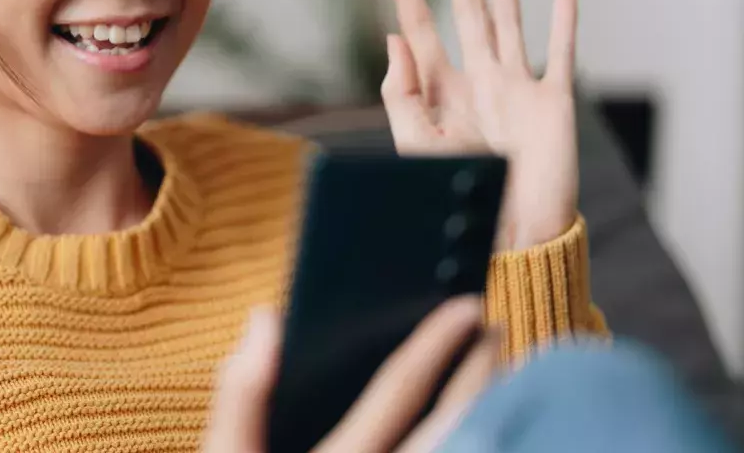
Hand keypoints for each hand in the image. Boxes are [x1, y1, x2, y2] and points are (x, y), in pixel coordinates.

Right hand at [202, 298, 498, 452]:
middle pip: (455, 422)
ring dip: (492, 414)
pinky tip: (481, 436)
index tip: (467, 305)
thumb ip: (241, 394)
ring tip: (501, 381)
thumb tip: (266, 319)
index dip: (436, 343)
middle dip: (483, 373)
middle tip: (497, 331)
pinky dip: (479, 448)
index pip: (399, 391)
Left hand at [382, 0, 578, 249]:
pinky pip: (559, 53)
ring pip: (510, 18)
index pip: (419, 29)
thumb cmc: (463, 201)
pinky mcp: (552, 102)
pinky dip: (563, 22)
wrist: (514, 237)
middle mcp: (479, 81)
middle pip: (468, 9)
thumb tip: (395, 40)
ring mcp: (517, 88)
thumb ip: (402, 96)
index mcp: (442, 93)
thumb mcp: (419, 148)